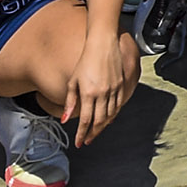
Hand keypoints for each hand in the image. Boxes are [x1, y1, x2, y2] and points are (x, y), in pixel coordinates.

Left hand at [65, 29, 135, 145]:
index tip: (79, 142)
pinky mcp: (121, 85)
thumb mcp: (73, 81)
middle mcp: (103, 94)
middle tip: (87, 141)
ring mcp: (114, 90)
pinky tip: (108, 119)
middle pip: (99, 121)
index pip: (86, 120)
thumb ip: (70, 102)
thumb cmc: (85, 61)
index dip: (82, 134)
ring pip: (110, 115)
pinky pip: (118, 105)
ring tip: (96, 132)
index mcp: (89, 93)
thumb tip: (65, 120)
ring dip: (102, 126)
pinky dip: (113, 115)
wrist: (103, 44)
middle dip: (93, 134)